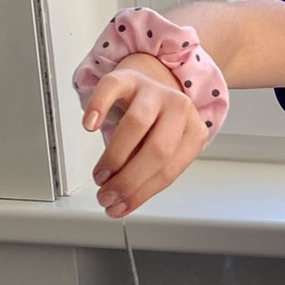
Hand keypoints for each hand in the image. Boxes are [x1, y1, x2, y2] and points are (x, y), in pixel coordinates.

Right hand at [84, 56, 208, 216]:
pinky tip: (90, 125)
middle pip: (157, 150)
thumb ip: (149, 172)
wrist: (154, 80)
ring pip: (136, 123)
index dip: (142, 193)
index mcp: (193, 131)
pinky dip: (99, 107)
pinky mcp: (128, 78)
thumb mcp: (163, 148)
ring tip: (101, 175)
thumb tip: (122, 201)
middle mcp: (178, 109)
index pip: (169, 170)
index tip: (120, 206)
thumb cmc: (157, 123)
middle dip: (128, 179)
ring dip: (115, 156)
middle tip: (107, 194)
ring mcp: (153, 91)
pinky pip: (111, 89)